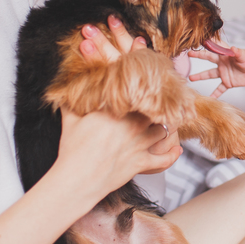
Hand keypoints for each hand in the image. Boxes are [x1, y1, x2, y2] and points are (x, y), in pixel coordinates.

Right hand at [54, 17, 182, 201]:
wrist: (76, 179)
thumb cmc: (72, 148)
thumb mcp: (71, 117)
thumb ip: (74, 96)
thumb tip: (68, 82)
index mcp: (117, 109)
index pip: (136, 88)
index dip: (145, 76)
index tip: (152, 64)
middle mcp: (133, 124)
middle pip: (156, 106)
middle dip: (162, 99)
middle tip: (169, 92)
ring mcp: (139, 144)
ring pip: (164, 129)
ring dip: (168, 124)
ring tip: (173, 117)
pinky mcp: (141, 162)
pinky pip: (162, 160)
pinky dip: (170, 155)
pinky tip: (176, 149)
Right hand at [187, 42, 244, 96]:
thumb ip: (238, 52)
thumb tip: (233, 48)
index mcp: (225, 54)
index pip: (215, 47)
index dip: (207, 43)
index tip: (198, 40)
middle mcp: (221, 63)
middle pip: (208, 58)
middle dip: (199, 55)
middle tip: (189, 54)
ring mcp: (223, 73)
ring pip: (209, 74)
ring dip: (200, 76)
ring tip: (191, 78)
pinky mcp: (227, 82)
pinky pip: (220, 89)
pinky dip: (215, 94)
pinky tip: (209, 98)